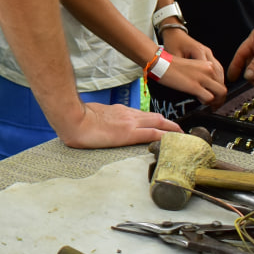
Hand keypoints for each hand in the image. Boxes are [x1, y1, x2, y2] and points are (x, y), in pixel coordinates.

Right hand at [56, 102, 182, 148]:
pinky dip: (166, 137)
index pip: (143, 116)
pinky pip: (153, 133)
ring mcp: (130, 122)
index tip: (162, 126)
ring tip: (182, 138)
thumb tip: (100, 126)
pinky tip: (173, 142)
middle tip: (180, 132)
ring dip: (171, 130)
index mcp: (119, 111)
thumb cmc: (76, 119)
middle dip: (169, 124)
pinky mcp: (129, 133)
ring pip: (158, 123)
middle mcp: (127, 115)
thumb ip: (101, 120)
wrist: (72, 118)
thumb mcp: (92, 116)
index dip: (155, 121)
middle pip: (155, 117)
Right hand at [156, 32, 225, 105]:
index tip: (215, 98)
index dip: (219, 92)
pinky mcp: (194, 86)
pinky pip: (209, 98)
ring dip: (216, 103)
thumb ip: (199, 74)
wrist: (159, 62)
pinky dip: (206, 103)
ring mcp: (202, 78)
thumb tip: (202, 87)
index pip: (220, 80)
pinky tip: (200, 103)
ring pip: (220, 93)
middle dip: (221, 100)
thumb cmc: (169, 65)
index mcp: (207, 64)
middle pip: (223, 88)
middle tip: (215, 106)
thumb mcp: (190, 66)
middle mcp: (208, 70)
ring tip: (209, 107)